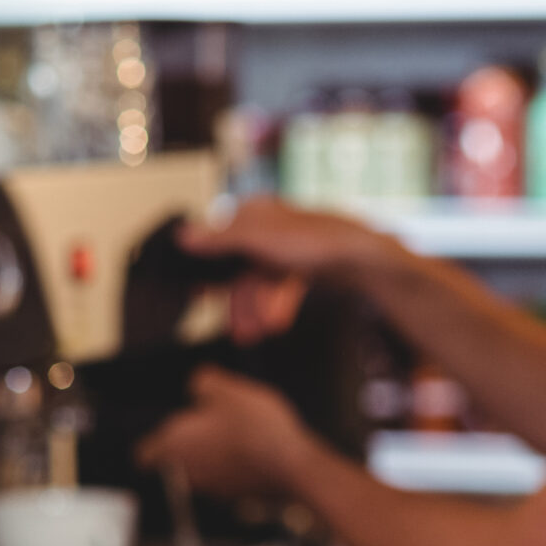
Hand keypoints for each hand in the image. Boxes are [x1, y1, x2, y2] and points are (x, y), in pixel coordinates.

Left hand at [135, 367, 321, 501]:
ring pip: (201, 470)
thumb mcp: (227, 389)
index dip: (153, 441)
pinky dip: (233, 469)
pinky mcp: (234, 497)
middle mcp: (185, 472)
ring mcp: (210, 488)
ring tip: (236, 437)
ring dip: (212, 456)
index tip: (165, 432)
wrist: (291, 466)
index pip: (144, 453)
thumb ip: (202, 382)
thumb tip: (196, 383)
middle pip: (175, 460)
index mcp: (173, 444)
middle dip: (189, 445)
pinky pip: (225, 480)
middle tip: (210, 425)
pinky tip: (252, 453)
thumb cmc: (254, 428)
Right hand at [182, 198, 398, 343]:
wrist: (362, 256)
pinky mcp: (307, 262)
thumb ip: (220, 239)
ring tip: (257, 333)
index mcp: (254, 212)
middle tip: (237, 329)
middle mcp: (270, 226)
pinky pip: (283, 286)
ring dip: (258, 309)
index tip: (198, 295)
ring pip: (263, 281)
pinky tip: (275, 323)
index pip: (220, 241)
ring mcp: (289, 245)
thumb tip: (183, 235)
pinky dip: (276, 304)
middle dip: (240, 301)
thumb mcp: (258, 240)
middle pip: (242, 267)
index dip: (209, 270)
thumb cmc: (315, 241)